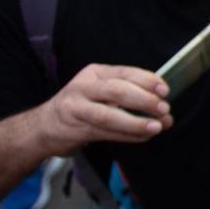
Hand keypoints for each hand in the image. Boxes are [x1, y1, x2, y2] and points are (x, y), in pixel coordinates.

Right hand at [36, 64, 173, 154]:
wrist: (44, 126)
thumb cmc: (82, 105)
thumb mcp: (100, 89)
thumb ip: (128, 92)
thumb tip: (162, 102)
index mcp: (94, 73)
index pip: (124, 73)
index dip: (147, 80)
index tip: (165, 90)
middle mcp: (83, 87)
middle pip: (116, 91)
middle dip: (144, 100)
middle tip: (163, 109)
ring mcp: (76, 109)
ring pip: (109, 115)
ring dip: (137, 122)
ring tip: (157, 126)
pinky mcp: (75, 129)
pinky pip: (107, 133)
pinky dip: (129, 135)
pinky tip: (144, 136)